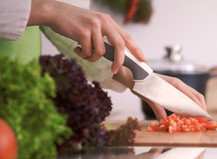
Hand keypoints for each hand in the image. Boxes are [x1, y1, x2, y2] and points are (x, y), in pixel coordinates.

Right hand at [28, 0, 145, 73]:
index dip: (136, 49)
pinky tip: (78, 48)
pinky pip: (89, 52)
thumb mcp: (94, 25)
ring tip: (84, 51)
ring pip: (101, 52)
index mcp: (108, 21)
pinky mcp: (83, 32)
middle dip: (119, 60)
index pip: (126, 37)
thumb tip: (116, 55)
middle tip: (115, 69)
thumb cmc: (75, 22)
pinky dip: (84, 54)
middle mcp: (103, 21)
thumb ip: (105, 36)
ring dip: (92, 57)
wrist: (55, 13)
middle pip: (119, 45)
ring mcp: (94, 26)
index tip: (143, 59)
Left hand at [112, 68, 207, 119]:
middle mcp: (178, 83)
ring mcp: (177, 85)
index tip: (204, 115)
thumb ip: (157, 109)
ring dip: (196, 106)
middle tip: (204, 118)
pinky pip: (186, 96)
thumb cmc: (142, 85)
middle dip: (201, 107)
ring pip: (192, 95)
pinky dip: (190, 104)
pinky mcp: (174, 88)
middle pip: (196, 95)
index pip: (192, 96)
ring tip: (198, 117)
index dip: (199, 106)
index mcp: (175, 84)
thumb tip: (163, 122)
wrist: (135, 76)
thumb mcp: (149, 98)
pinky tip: (188, 112)